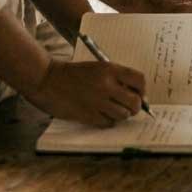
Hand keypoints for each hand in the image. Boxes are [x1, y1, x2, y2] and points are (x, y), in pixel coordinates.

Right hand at [23, 59, 144, 126]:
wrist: (49, 80)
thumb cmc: (75, 73)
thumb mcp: (99, 68)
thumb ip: (117, 78)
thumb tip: (137, 95)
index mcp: (110, 70)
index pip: (139, 80)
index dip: (142, 89)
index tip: (140, 94)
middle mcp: (107, 86)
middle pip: (135, 102)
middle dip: (135, 106)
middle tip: (130, 106)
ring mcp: (97, 102)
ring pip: (123, 115)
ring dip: (121, 114)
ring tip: (112, 108)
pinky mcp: (88, 115)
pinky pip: (108, 123)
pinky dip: (108, 120)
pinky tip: (101, 113)